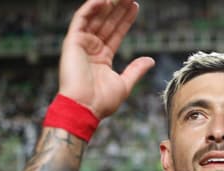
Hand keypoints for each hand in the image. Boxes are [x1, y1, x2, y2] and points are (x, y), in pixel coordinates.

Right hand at [59, 0, 154, 117]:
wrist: (84, 108)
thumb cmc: (102, 101)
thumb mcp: (125, 84)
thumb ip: (136, 70)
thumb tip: (151, 60)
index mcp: (102, 58)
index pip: (116, 33)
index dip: (125, 20)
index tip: (135, 7)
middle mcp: (91, 48)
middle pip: (107, 23)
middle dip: (118, 9)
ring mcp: (81, 44)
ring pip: (95, 18)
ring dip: (107, 4)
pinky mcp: (72, 42)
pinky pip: (81, 19)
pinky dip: (91, 8)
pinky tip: (104, 0)